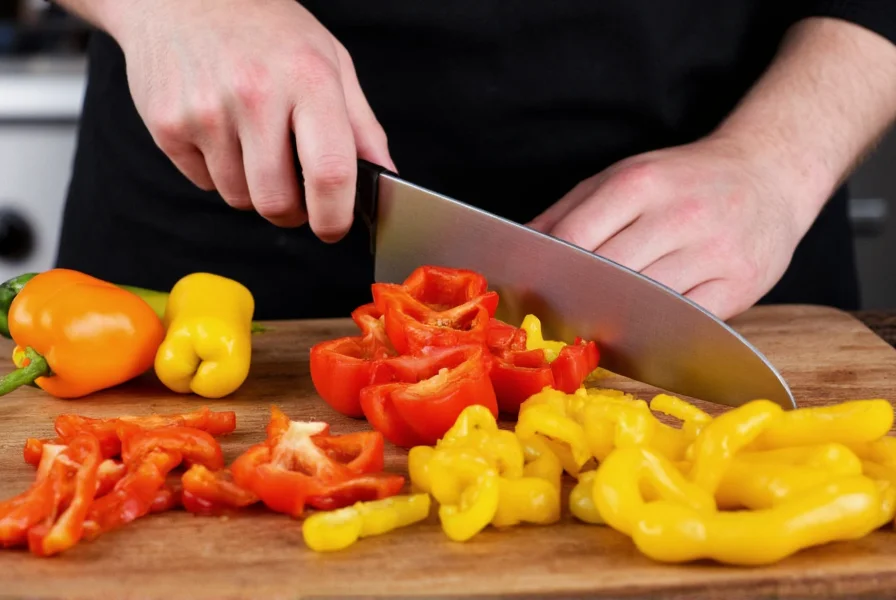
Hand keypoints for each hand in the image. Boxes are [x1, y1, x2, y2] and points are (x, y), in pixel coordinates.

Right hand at [110, 0, 394, 239]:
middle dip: (292, 212)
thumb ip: (362, 127)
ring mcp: (205, 112)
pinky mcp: (168, 126)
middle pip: (277, 202)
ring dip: (253, 190)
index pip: (329, 173)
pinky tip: (223, 133)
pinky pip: (205, 184)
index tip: (335, 227)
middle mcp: (254, 94)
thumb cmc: (264, 27)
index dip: (335, 216)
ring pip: (239, 199)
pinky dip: (219, 172)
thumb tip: (386, 179)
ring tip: (255, 145)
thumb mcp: (330, 61)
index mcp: (307, 79)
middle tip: (296, 192)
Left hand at [528, 136, 805, 319]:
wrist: (769, 173)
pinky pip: (685, 321)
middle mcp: (679, 214)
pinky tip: (639, 331)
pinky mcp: (740, 283)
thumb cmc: (682, 180)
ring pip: (645, 303)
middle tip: (552, 321)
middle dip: (574, 301)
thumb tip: (517, 249)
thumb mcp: (622, 178)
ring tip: (591, 327)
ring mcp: (714, 250)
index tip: (529, 293)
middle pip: (607, 275)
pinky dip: (657, 332)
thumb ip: (568, 212)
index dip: (547, 271)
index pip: (577, 236)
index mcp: (640, 182)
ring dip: (612, 321)